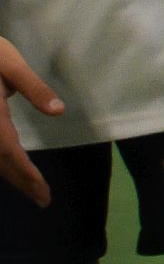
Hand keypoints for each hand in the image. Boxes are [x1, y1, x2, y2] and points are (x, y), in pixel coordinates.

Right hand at [0, 40, 62, 206]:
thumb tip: (58, 111)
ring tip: (31, 189)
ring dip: (9, 175)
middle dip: (21, 181)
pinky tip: (9, 166)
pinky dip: (0, 162)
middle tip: (42, 200)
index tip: (42, 192)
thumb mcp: (9, 63)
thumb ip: (32, 87)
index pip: (9, 152)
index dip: (26, 174)